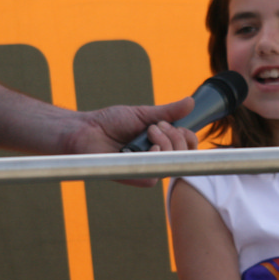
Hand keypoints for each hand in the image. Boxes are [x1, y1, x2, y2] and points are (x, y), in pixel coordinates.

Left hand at [65, 97, 198, 186]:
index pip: (188, 146)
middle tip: (156, 126)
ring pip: (174, 163)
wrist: (87, 130)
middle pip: (185, 154)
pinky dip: (157, 157)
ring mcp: (149, 169)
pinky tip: (150, 147)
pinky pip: (157, 174)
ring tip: (149, 132)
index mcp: (161, 144)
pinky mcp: (138, 178)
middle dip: (176, 136)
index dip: (188, 137)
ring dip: (167, 143)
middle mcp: (157, 158)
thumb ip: (168, 112)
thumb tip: (191, 102)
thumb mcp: (144, 114)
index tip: (173, 124)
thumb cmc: (111, 122)